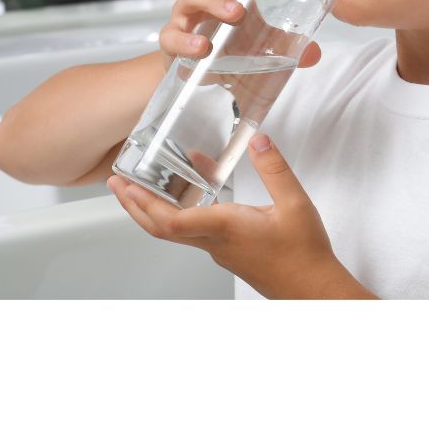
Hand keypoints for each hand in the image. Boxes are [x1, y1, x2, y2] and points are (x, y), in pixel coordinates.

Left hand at [107, 133, 376, 298]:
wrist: (312, 289)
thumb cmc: (304, 254)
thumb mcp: (295, 203)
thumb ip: (274, 169)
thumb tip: (258, 140)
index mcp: (226, 228)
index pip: (173, 222)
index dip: (144, 204)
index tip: (126, 185)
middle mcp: (215, 241)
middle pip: (161, 228)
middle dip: (134, 205)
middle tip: (116, 184)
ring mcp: (218, 249)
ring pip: (173, 231)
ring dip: (150, 209)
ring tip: (139, 186)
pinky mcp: (226, 250)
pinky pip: (192, 230)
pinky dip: (178, 210)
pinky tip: (187, 192)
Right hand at [159, 0, 321, 71]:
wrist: (197, 72)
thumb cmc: (231, 42)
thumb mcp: (262, 40)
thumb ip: (287, 43)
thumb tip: (314, 53)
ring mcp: (186, 15)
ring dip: (215, 1)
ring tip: (236, 14)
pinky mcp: (173, 41)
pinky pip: (172, 36)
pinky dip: (186, 40)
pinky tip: (203, 47)